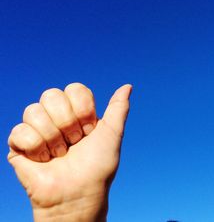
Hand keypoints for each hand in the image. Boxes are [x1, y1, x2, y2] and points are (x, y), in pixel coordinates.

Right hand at [7, 83, 131, 221]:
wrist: (78, 194)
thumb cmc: (97, 167)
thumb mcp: (113, 134)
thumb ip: (119, 108)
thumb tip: (128, 86)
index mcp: (77, 112)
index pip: (74, 89)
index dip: (83, 111)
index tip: (90, 131)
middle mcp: (56, 117)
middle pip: (52, 95)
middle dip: (67, 123)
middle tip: (74, 143)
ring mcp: (36, 129)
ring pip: (34, 111)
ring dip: (52, 137)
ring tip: (59, 154)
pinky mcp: (18, 144)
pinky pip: (20, 131)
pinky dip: (36, 148)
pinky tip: (44, 160)